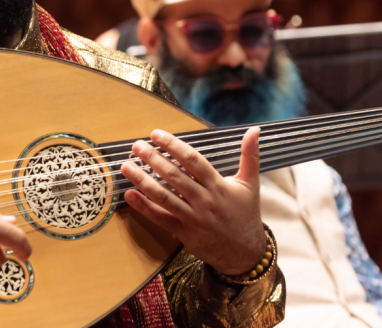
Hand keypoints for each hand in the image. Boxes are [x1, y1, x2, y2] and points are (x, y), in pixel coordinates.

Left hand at [120, 127, 264, 275]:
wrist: (244, 252)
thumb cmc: (246, 214)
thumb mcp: (251, 183)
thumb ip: (250, 155)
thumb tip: (255, 130)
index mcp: (218, 185)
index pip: (192, 160)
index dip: (173, 145)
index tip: (156, 134)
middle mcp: (204, 200)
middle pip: (174, 176)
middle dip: (153, 158)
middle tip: (136, 146)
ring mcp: (193, 218)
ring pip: (164, 197)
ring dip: (142, 180)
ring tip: (126, 166)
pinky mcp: (184, 233)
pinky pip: (161, 218)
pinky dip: (143, 207)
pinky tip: (129, 194)